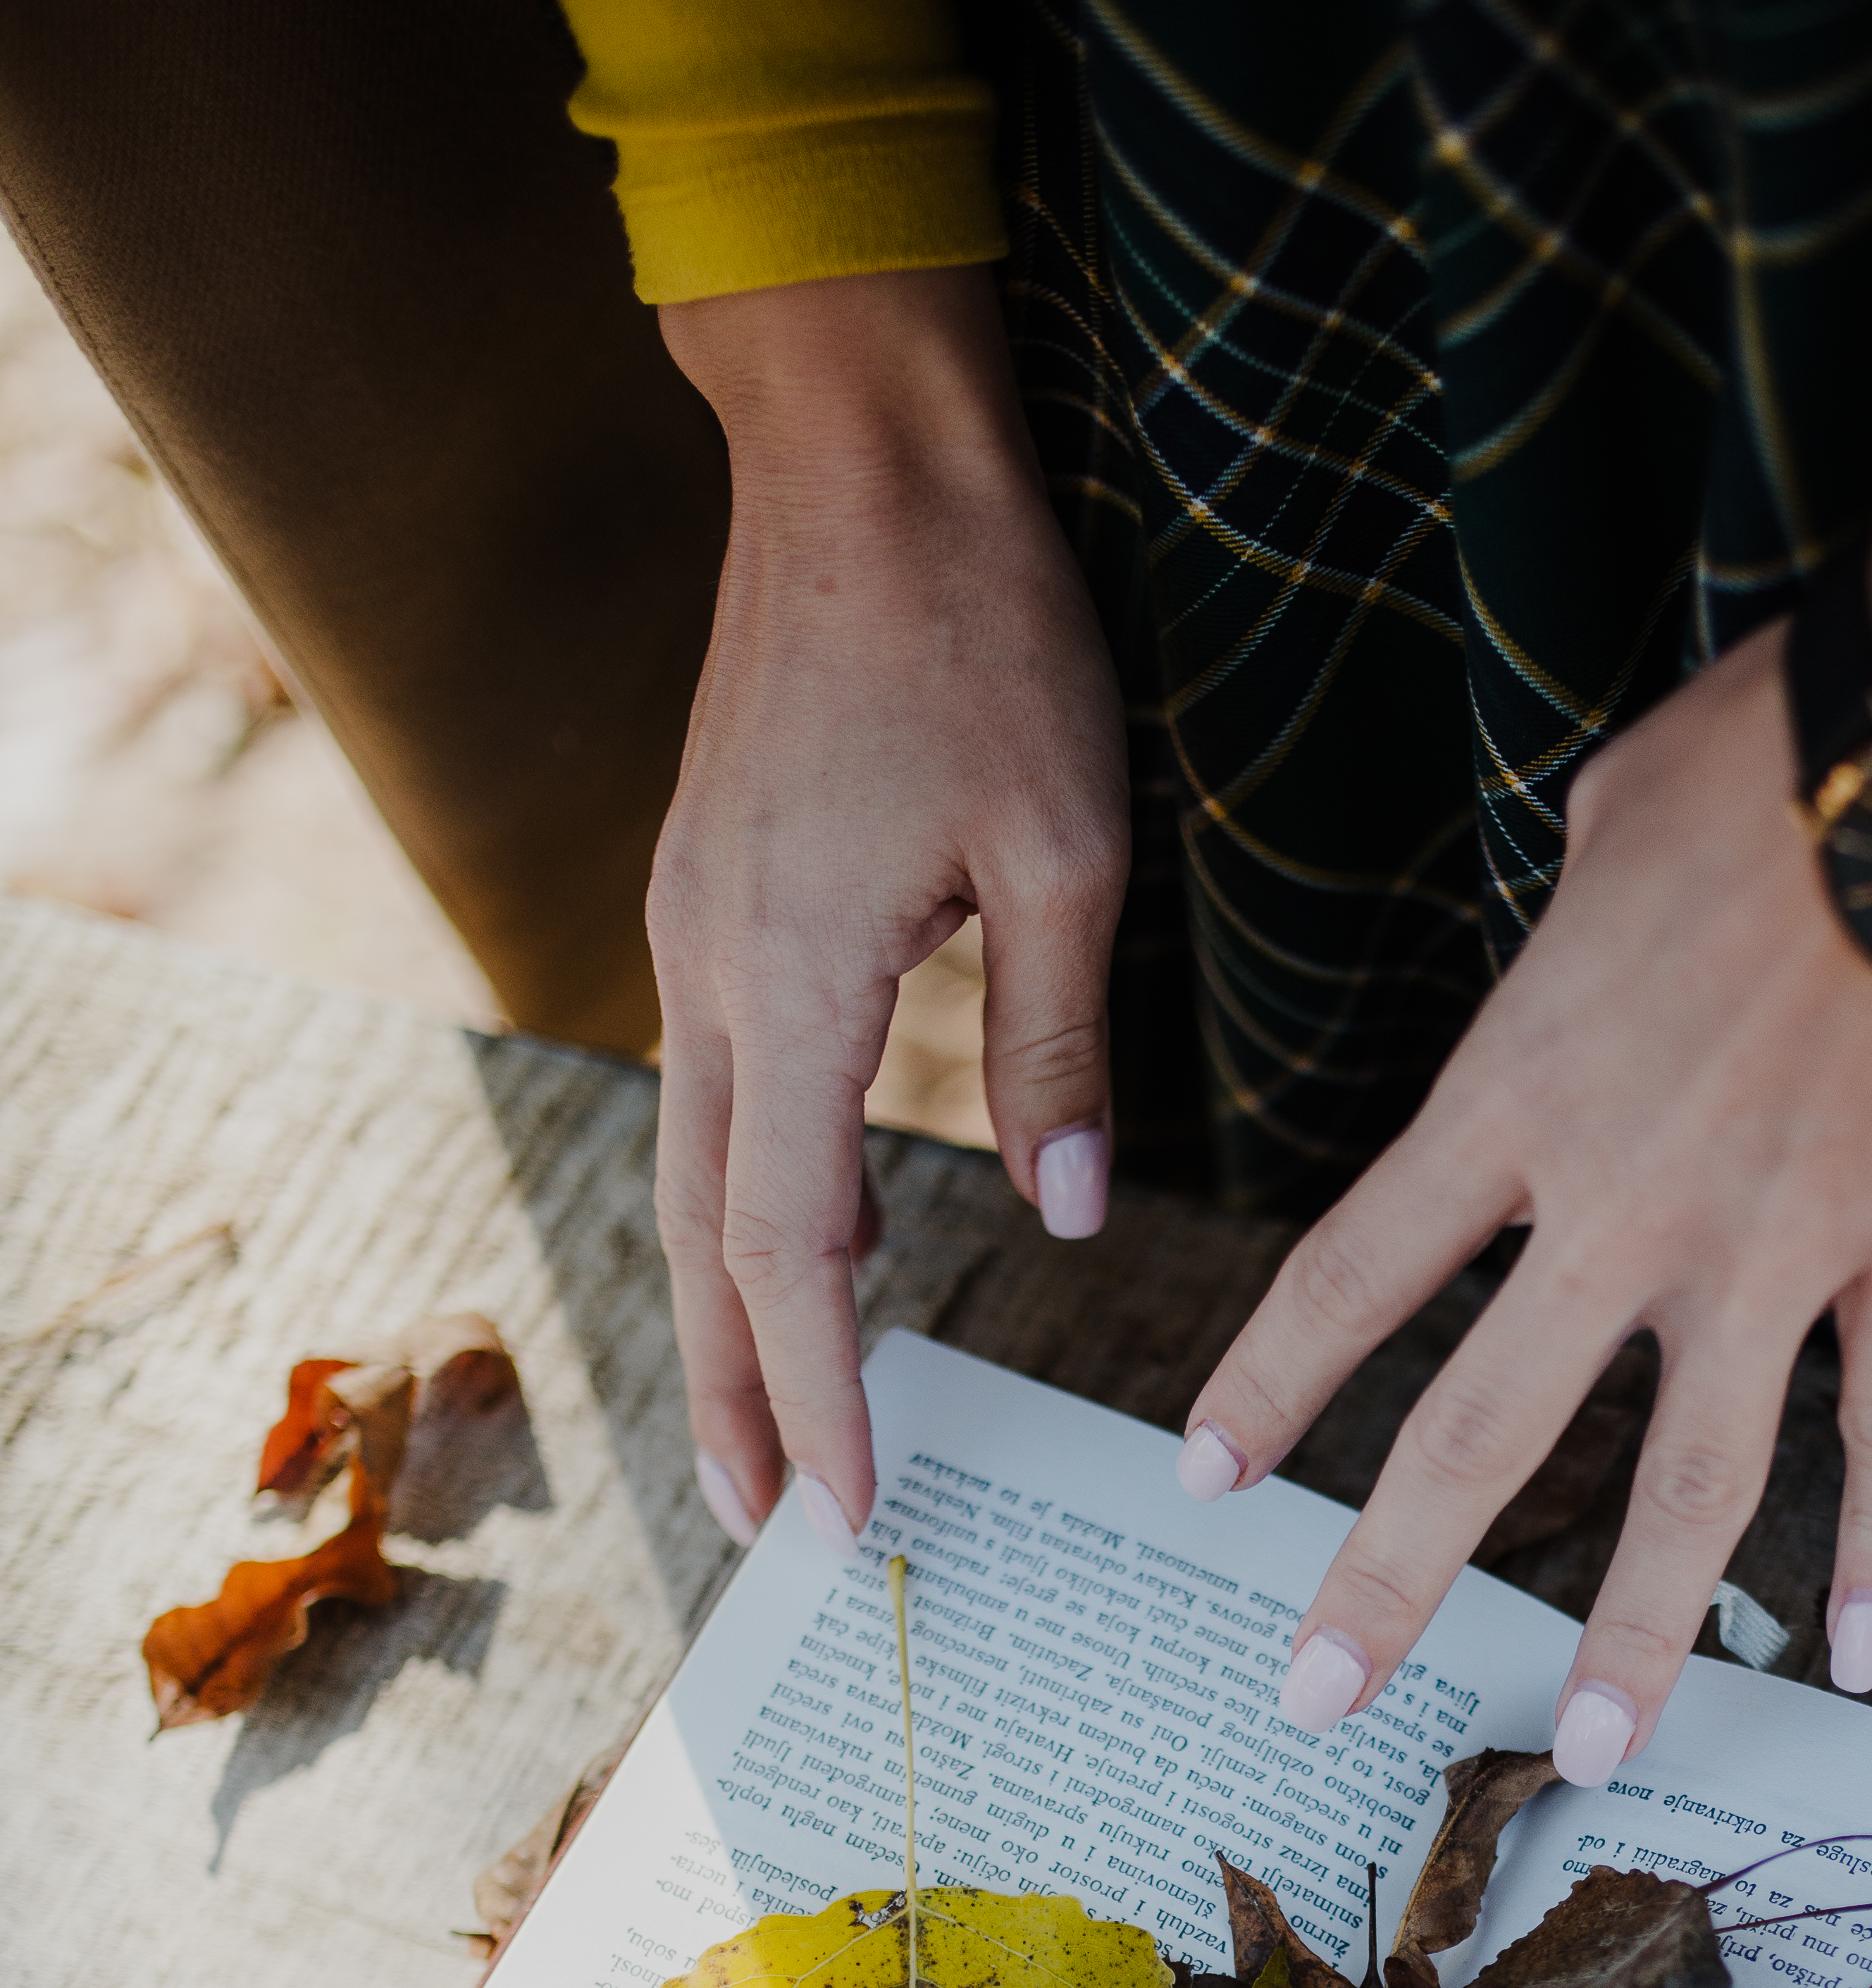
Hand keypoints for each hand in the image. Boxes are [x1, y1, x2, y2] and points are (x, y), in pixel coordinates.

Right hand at [652, 271, 1128, 1544]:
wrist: (858, 454)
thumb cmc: (979, 629)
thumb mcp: (1067, 845)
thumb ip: (1058, 1045)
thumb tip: (1065, 1214)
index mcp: (793, 978)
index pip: (789, 1246)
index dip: (816, 1392)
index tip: (845, 1511)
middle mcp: (711, 972)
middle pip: (704, 1239)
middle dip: (734, 1396)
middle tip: (761, 1533)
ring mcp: (694, 932)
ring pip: (688, 1172)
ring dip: (719, 1317)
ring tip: (750, 1437)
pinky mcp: (713, 894)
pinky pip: (709, 1094)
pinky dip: (732, 1208)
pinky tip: (775, 1255)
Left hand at [1177, 427, 1871, 1776]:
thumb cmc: (1786, 745)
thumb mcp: (1621, 815)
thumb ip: (1577, 916)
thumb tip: (1593, 917)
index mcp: (1524, 1088)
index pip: (1358, 1268)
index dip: (1272, 1380)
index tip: (1206, 1476)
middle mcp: (1626, 1201)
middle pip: (1478, 1431)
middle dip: (1388, 1580)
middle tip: (1318, 1697)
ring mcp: (1776, 1243)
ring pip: (1690, 1486)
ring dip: (1639, 1632)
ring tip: (1601, 1749)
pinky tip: (1853, 1650)